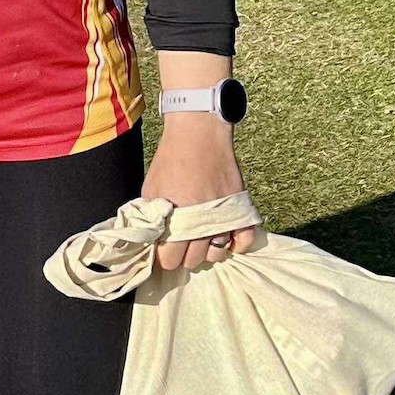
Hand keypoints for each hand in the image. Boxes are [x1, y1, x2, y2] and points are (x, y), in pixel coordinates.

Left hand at [142, 115, 261, 270]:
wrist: (198, 134)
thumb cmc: (171, 160)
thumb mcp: (151, 189)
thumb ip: (150, 217)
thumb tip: (151, 239)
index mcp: (176, 219)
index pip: (169, 259)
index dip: (164, 255)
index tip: (164, 248)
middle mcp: (202, 222)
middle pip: (193, 260)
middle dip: (183, 254)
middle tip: (181, 242)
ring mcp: (224, 216)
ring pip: (216, 254)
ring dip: (207, 250)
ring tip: (200, 238)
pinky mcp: (240, 207)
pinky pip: (244, 240)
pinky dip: (236, 244)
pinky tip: (226, 239)